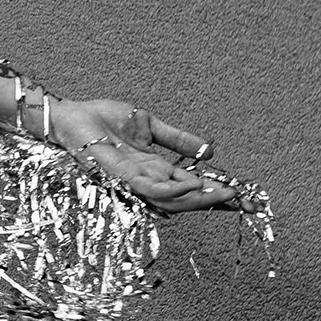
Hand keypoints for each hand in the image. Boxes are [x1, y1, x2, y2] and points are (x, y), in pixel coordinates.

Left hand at [45, 98, 242, 213]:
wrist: (70, 117)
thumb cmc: (101, 121)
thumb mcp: (149, 126)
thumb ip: (178, 140)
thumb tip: (210, 151)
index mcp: (155, 171)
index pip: (192, 188)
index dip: (219, 194)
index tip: (250, 198)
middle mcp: (146, 182)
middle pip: (187, 200)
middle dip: (218, 203)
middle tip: (249, 203)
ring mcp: (132, 183)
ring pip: (172, 200)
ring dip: (201, 200)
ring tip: (229, 195)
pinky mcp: (119, 176)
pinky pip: (149, 188)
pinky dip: (173, 189)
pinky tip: (193, 185)